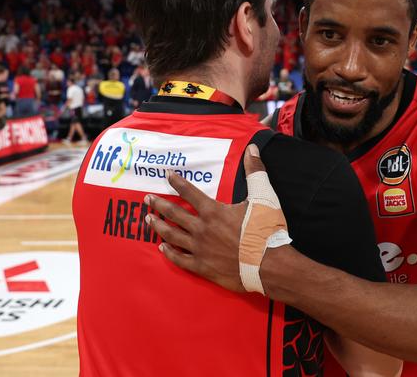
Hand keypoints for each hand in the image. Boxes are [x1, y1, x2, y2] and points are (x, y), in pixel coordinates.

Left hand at [144, 145, 266, 291]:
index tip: (167, 175)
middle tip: (147, 198)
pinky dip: (169, 253)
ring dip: (158, 226)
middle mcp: (201, 229)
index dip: (177, 182)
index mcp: (213, 211)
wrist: (269, 265)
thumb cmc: (266, 230)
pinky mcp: (202, 267)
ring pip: (172, 235)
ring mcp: (199, 249)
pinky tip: (162, 248)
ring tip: (148, 220)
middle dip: (159, 204)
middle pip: (174, 213)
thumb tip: (253, 149)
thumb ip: (255, 171)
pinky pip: (179, 259)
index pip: (189, 192)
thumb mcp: (263, 196)